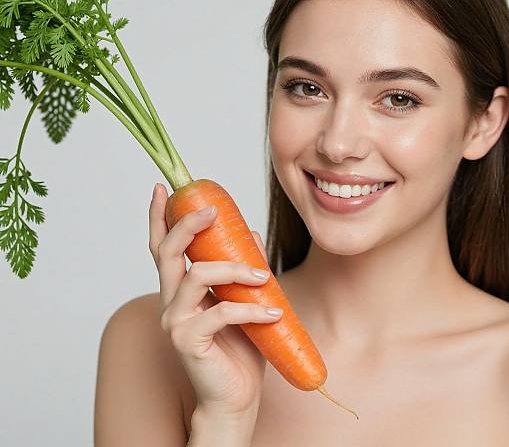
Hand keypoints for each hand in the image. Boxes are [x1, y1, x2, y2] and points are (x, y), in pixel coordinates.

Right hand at [148, 183, 281, 417]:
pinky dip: (251, 309)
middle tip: (211, 210)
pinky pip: (221, 312)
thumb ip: (242, 267)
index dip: (159, 217)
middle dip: (187, 225)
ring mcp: (176, 321)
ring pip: (197, 276)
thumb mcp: (243, 300)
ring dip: (234, 269)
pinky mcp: (188, 341)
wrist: (235, 396)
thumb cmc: (239, 348)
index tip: (162, 188)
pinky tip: (273, 314)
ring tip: (263, 277)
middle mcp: (170, 301)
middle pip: (168, 252)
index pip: (162, 247)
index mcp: (181, 289)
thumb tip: (250, 234)